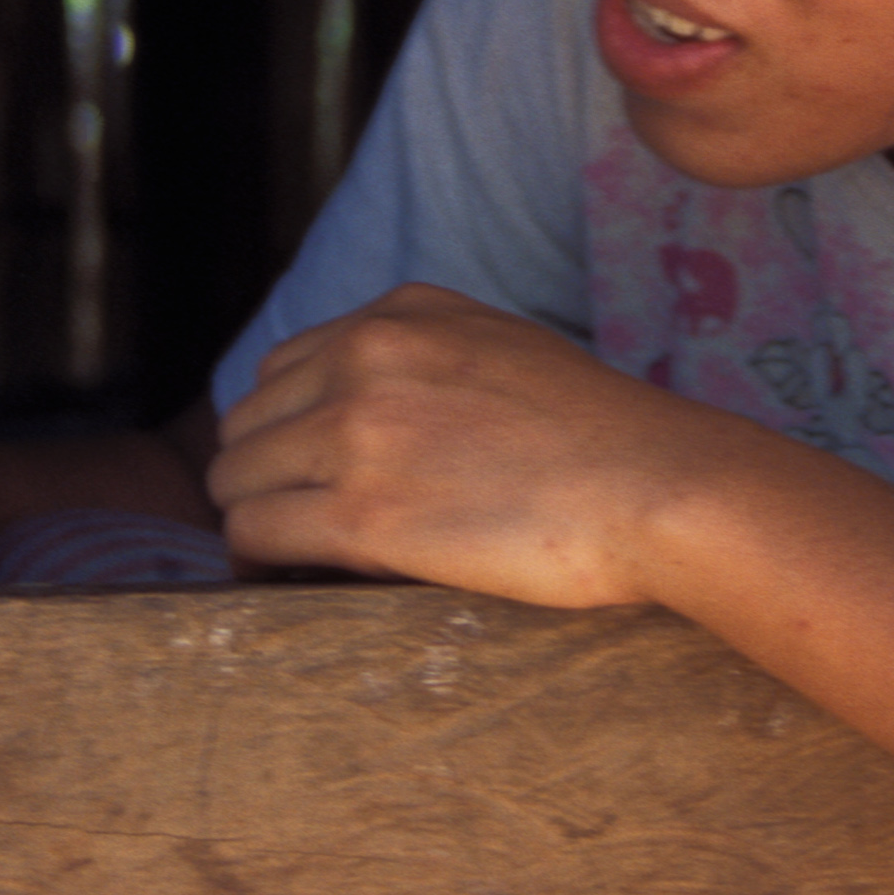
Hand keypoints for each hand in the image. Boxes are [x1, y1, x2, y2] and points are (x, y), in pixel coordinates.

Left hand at [208, 283, 774, 607]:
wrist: (658, 486)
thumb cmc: (605, 437)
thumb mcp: (505, 350)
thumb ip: (429, 360)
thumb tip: (380, 418)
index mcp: (401, 314)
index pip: (286, 368)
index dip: (289, 431)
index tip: (307, 474)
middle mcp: (366, 356)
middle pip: (248, 422)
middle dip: (263, 474)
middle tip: (296, 522)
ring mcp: (357, 432)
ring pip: (235, 478)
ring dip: (255, 518)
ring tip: (288, 557)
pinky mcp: (362, 514)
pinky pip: (257, 532)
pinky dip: (259, 561)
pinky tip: (286, 579)